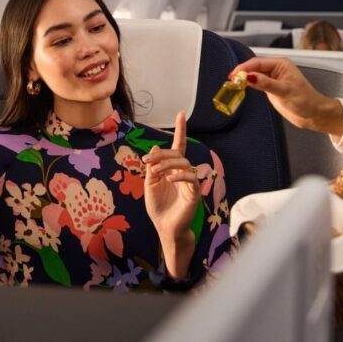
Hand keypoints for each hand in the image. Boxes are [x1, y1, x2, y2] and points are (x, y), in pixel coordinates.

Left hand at [144, 112, 198, 276]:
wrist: (164, 227)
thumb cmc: (158, 207)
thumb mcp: (149, 185)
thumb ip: (152, 167)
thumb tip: (155, 147)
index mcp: (172, 169)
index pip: (178, 146)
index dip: (180, 130)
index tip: (181, 114)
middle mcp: (183, 172)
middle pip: (177, 154)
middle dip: (162, 154)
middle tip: (148, 160)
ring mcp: (189, 182)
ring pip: (183, 163)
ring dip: (167, 164)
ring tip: (156, 172)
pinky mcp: (194, 192)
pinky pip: (190, 178)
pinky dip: (180, 175)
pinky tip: (170, 178)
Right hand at [231, 56, 342, 135]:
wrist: (313, 114)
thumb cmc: (307, 100)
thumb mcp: (285, 91)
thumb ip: (266, 84)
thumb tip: (250, 77)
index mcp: (281, 65)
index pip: (257, 63)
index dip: (243, 68)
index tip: (233, 75)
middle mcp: (276, 70)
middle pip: (253, 67)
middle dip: (241, 73)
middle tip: (231, 81)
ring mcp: (273, 80)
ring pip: (253, 75)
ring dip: (244, 79)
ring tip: (233, 85)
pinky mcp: (271, 89)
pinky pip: (256, 84)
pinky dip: (248, 85)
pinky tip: (242, 88)